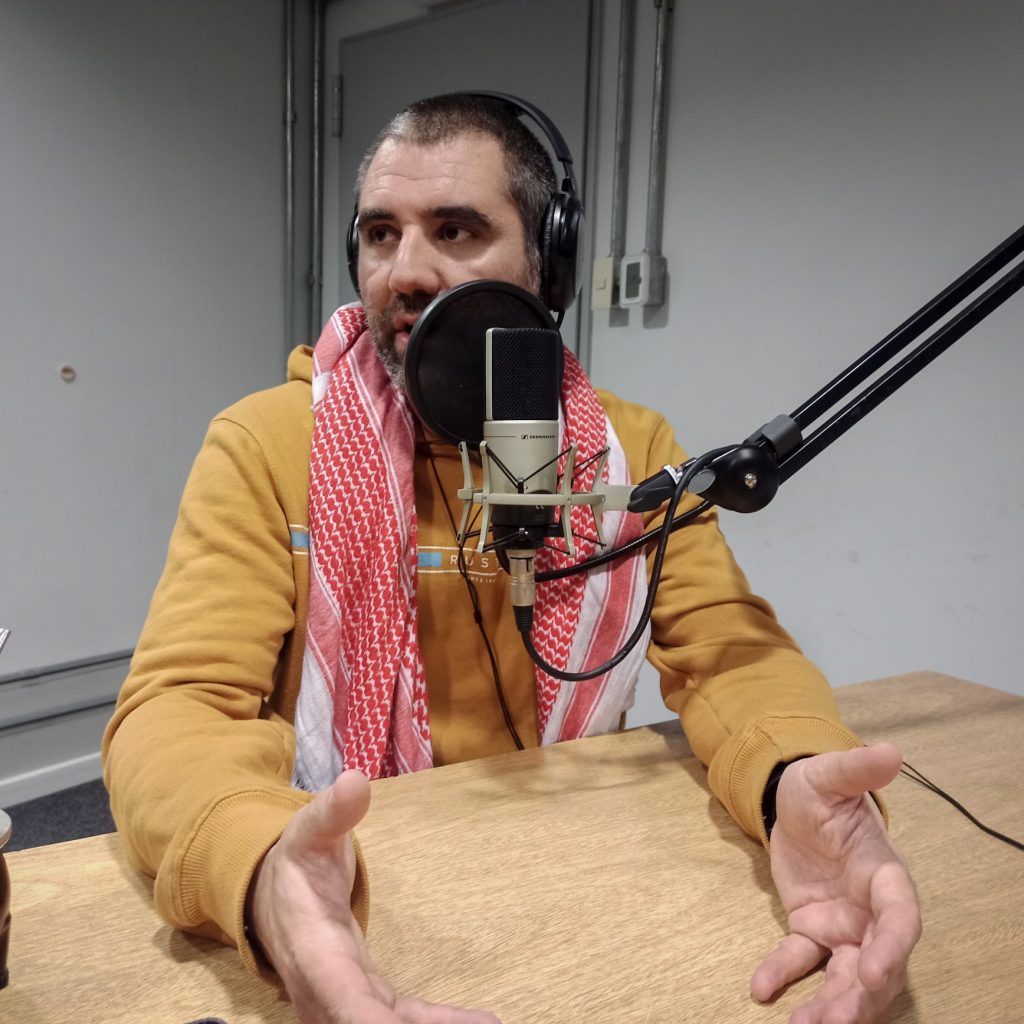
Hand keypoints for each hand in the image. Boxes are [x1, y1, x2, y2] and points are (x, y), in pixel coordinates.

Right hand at [250, 770, 500, 1023]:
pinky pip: (403, 1018)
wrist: (272, 896)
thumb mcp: (308, 831)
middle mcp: (328, 992)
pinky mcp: (367, 999)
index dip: (370, 1021)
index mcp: (314, 953)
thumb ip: (333, 812)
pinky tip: (483, 1022)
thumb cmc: (296, 862)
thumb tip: (356, 782)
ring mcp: (347, 1002)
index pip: (344, 999)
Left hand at [750, 743, 920, 1023]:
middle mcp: (870, 909)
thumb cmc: (818, 789)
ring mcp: (843, 924)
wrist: (790, 802)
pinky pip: (801, 959)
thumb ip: (855, 770)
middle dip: (862, 997)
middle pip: (877, 964)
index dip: (892, 946)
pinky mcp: (811, 929)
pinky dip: (784, 974)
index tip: (875, 971)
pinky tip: (760, 989)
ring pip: (845, 976)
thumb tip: (889, 751)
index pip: (899, 916)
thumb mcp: (828, 776)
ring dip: (831, 1004)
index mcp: (884, 874)